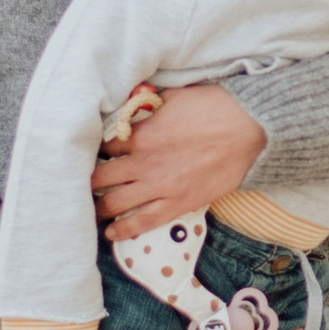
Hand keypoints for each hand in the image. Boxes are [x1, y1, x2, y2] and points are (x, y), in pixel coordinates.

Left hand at [92, 80, 268, 232]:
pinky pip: (143, 221)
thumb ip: (148, 106)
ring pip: (114, 204)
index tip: (89, 152)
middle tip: (80, 185)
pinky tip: (111, 233)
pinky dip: (123, 229)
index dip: (93, 149)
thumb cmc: (213, 107)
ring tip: (90, 212)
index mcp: (139, 135)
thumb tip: (133, 106)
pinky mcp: (178, 203)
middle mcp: (143, 164)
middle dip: (87, 182)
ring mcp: (159, 187)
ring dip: (98, 209)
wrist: (248, 129)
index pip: (101, 146)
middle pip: (99, 178)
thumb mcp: (173, 96)